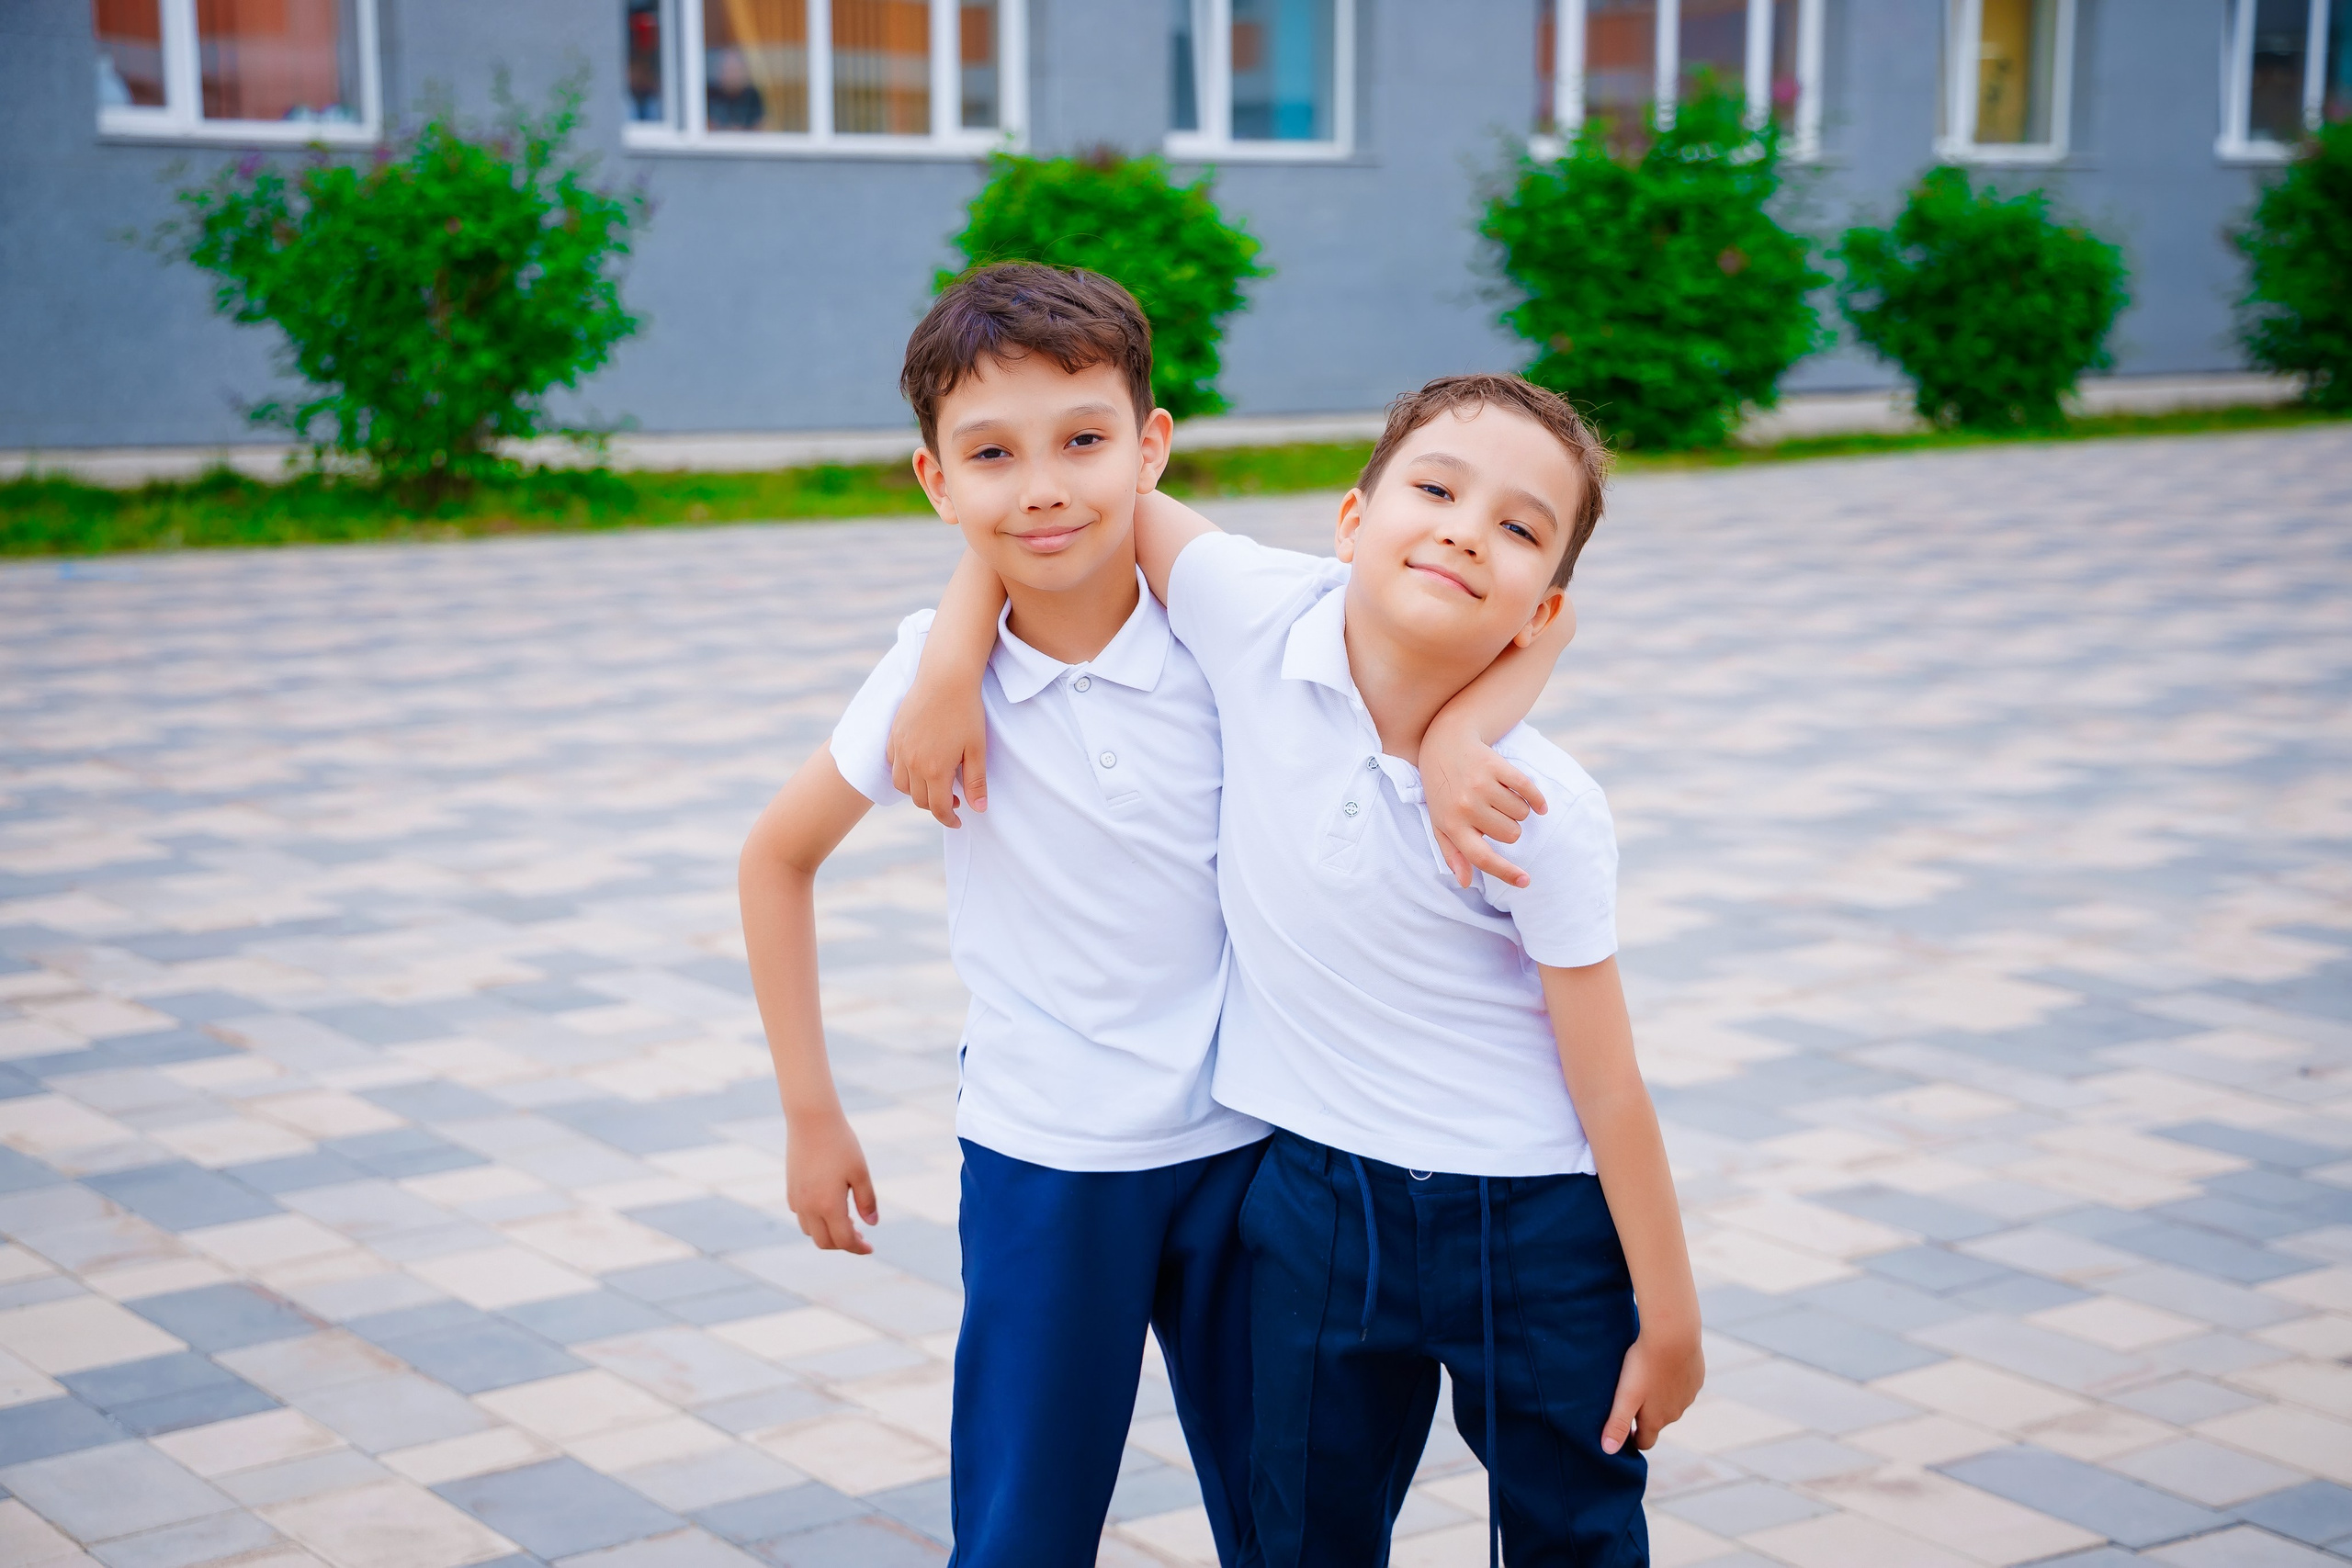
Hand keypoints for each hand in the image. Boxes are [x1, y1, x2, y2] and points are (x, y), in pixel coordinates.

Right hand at [785, 1110, 877, 1253]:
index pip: (844, 1240)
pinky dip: (816, 1221)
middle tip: (861, 1236)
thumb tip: (871, 1225)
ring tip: (847, 1221)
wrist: (811, 1121)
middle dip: (843, 1244)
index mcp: (829, 1205)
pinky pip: (801, 1216)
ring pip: (811, 1232)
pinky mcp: (790, 1190)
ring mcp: (796, 1199)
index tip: (870, 1248)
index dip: (858, 1248)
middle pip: (824, 1242)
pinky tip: (829, 1207)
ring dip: (828, 1233)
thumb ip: (867, 1201)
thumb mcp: (861, 1172)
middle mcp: (809, 1207)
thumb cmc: (841, 1144)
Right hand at [888, 681, 986, 827]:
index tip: (959, 821)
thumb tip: (979, 810)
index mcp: (935, 770)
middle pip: (919, 800)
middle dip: (936, 806)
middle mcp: (912, 763)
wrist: (945, 677)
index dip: (950, 820)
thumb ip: (975, 782)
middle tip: (954, 800)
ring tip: (935, 784)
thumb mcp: (977, 749)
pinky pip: (893, 763)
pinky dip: (903, 772)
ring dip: (917, 792)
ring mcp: (900, 748)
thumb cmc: (966, 711)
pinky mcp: (894, 734)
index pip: (939, 808)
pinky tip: (918, 765)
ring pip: (902, 785)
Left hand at [1420, 716, 1547, 889]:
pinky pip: (1529, 791)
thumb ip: (1453, 853)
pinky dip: (1536, 799)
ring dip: (1517, 809)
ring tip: (1498, 798)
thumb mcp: (1441, 823)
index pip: (1482, 857)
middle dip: (1508, 827)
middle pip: (1510, 834)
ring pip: (1521, 814)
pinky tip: (1535, 802)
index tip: (1525, 881)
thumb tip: (1466, 882)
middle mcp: (1466, 806)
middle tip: (1492, 813)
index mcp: (1452, 825)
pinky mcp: (1497, 766)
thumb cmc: (1443, 792)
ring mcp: (1482, 784)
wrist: (1444, 745)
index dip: (1505, 872)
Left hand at [1601, 1328, 1703, 1453]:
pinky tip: (1662, 1364)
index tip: (1623, 1429)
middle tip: (1628, 1395)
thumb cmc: (1644, 1365)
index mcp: (1657, 1420)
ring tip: (1644, 1376)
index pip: (1645, 1442)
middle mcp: (1676, 1413)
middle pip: (1657, 1422)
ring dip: (1659, 1396)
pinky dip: (1672, 1380)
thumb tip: (1609, 1451)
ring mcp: (1689, 1396)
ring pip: (1671, 1403)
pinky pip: (1683, 1385)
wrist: (1673, 1335)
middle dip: (1644, 1415)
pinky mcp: (1697, 1378)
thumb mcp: (1625, 1395)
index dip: (1632, 1438)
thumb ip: (1617, 1424)